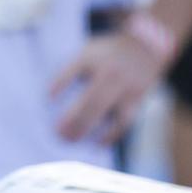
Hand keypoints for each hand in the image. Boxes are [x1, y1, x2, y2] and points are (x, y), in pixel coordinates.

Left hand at [50, 30, 166, 143]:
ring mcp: (125, 86)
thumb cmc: (106, 54)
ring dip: (87, 127)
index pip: (73, 70)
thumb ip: (73, 70)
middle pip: (90, 97)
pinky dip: (111, 134)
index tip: (48, 99)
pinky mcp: (136, 98)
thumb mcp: (88, 51)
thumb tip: (51, 99)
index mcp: (93, 57)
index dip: (60, 84)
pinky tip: (98, 144)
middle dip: (73, 117)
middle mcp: (110, 72)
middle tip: (57, 133)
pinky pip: (123, 120)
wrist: (143, 48)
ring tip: (72, 140)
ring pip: (105, 110)